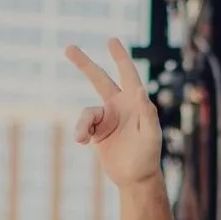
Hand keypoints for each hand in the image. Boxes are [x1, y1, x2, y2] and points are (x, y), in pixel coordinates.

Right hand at [64, 39, 162, 187]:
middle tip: (69, 48)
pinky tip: (82, 142)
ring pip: (87, 111)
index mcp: (135, 103)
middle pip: (99, 79)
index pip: (128, 74)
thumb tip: (140, 89)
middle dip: (84, 64)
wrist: (135, 178)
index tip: (111, 40)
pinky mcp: (96, 132)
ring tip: (82, 138)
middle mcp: (120, 106)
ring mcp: (107, 119)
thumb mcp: (151, 135)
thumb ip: (147, 113)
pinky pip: (83, 125)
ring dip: (82, 124)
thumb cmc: (148, 156)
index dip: (120, 57)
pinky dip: (80, 131)